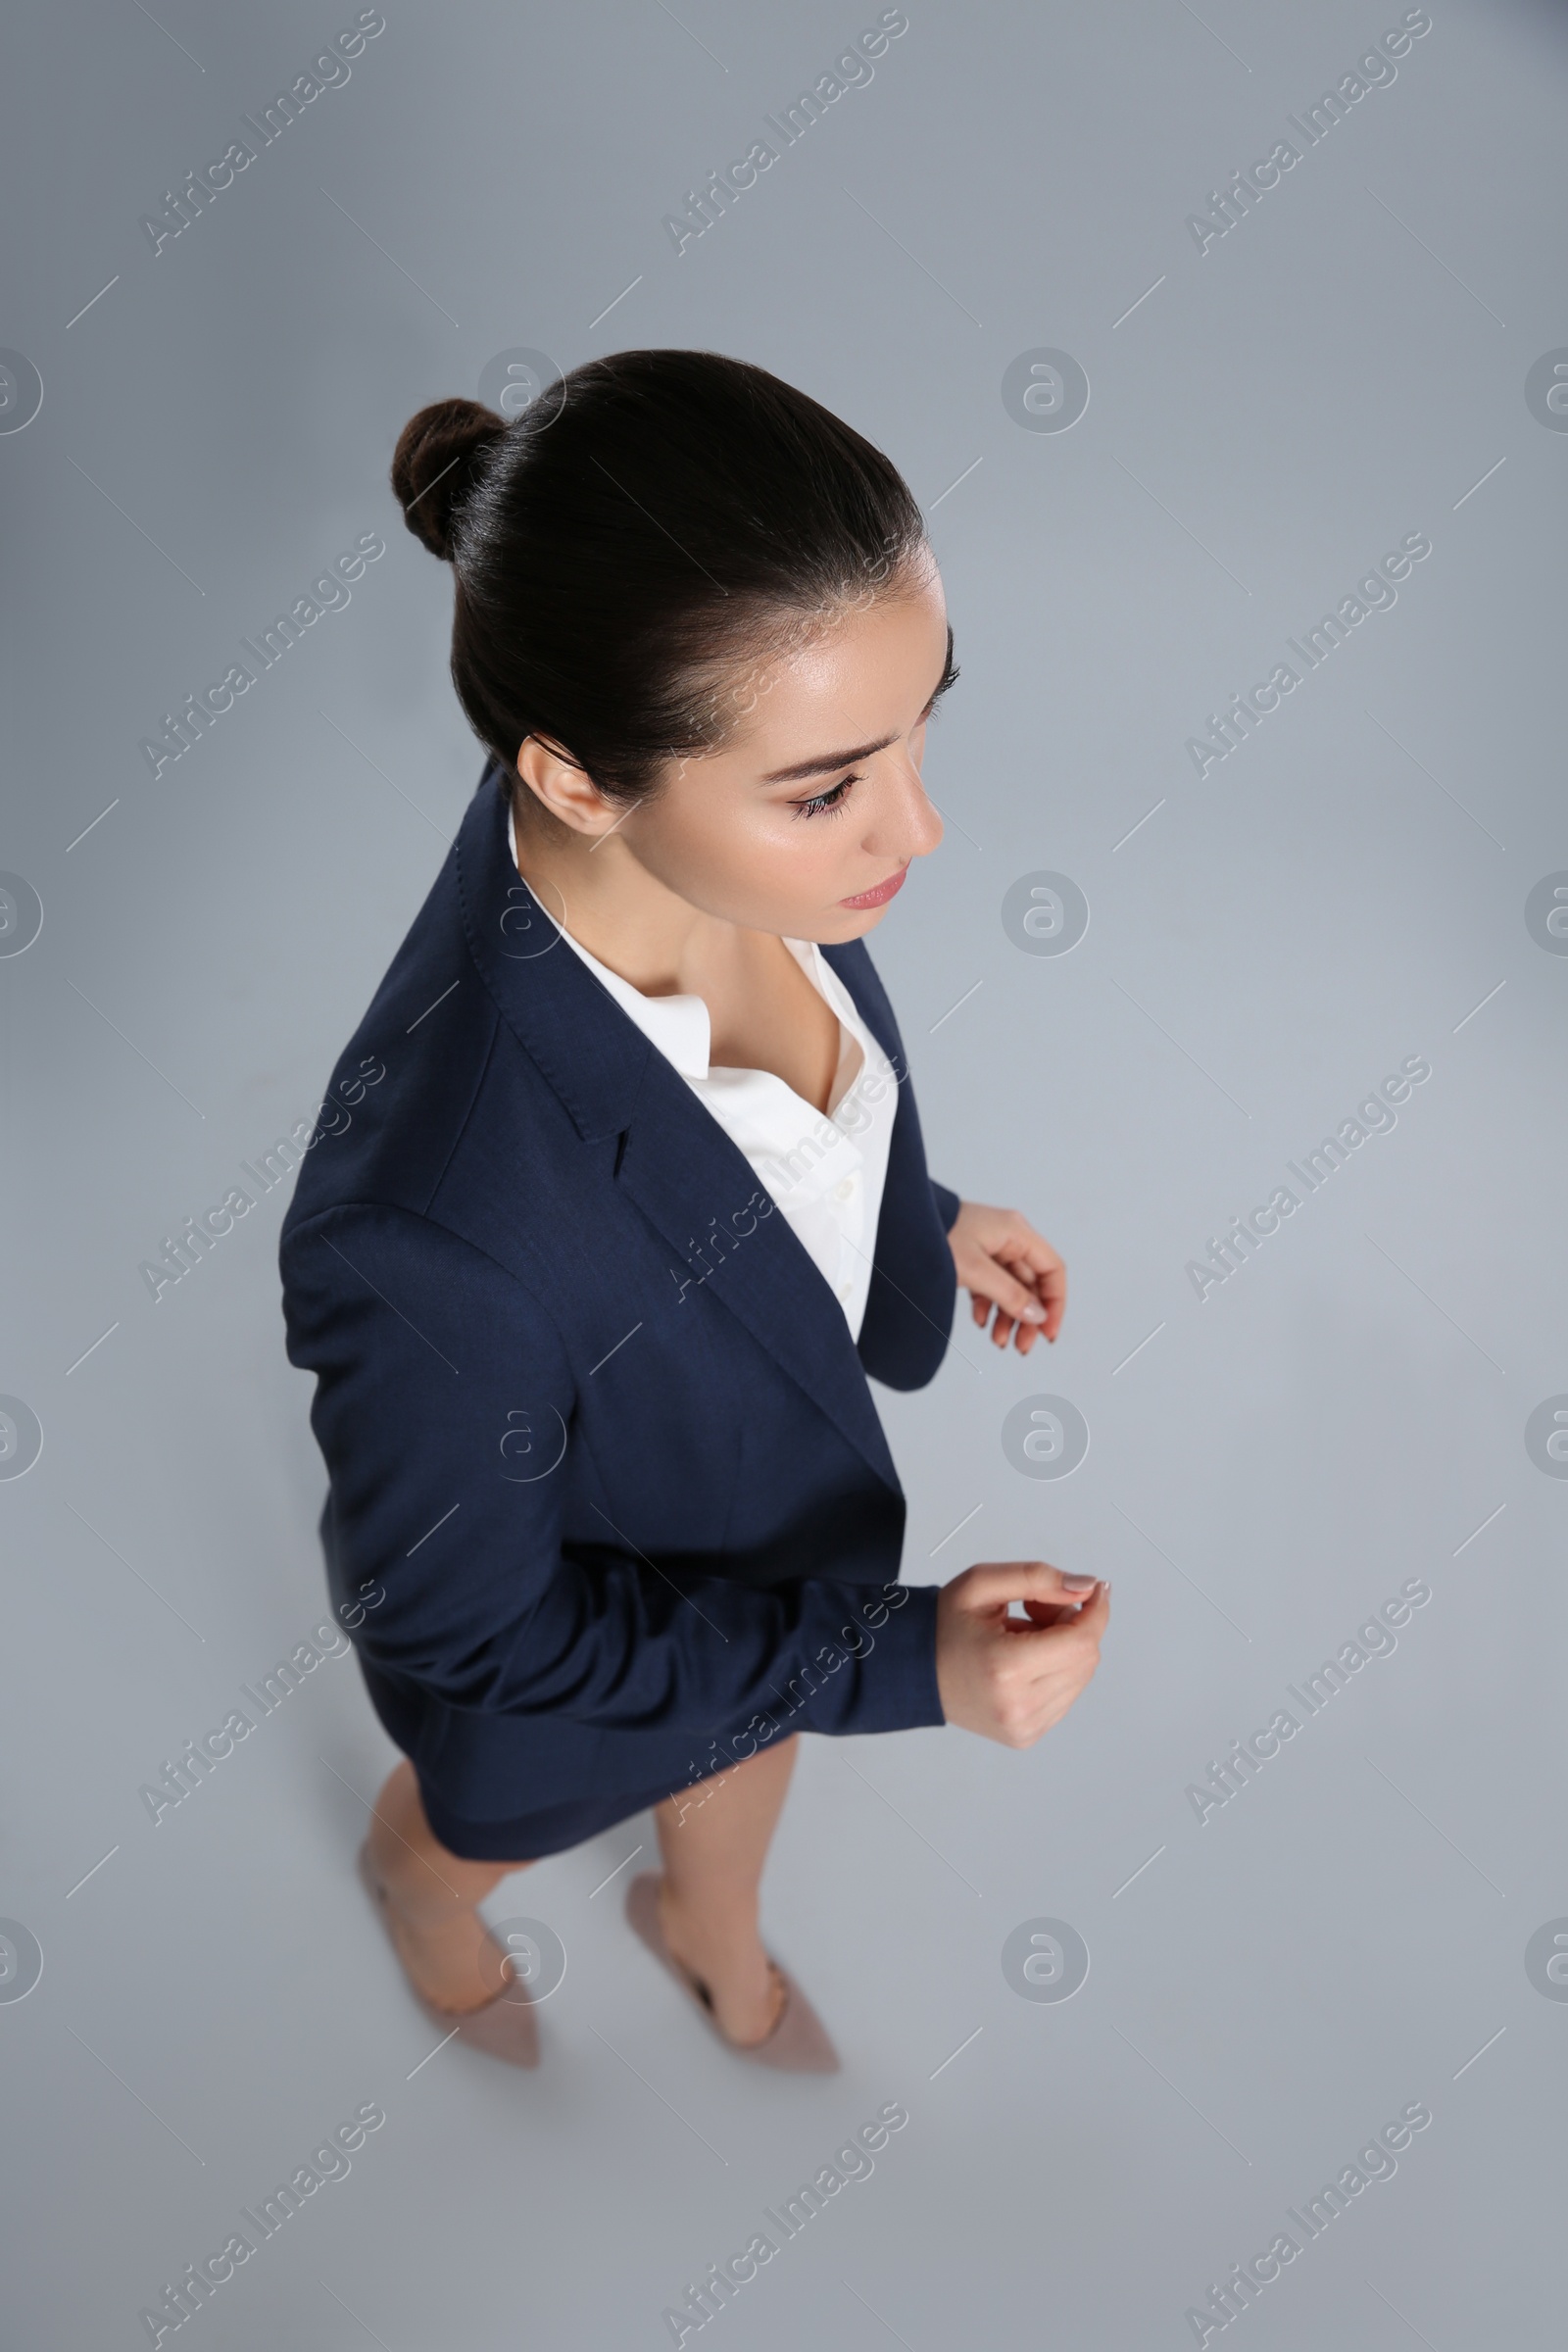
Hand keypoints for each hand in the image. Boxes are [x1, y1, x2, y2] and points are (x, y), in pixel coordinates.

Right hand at [935, 1561, 1108, 1746]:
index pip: (1081, 1641)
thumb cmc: (944, 1625)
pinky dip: (1056, 1671)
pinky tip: (1024, 1659)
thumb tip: (1087, 1586)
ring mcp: (1024, 1727)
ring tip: (1024, 1635)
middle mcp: (1017, 1706)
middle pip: (1086, 1658)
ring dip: (1065, 1648)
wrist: (915, 1671)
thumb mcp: (982, 1584)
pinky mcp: (1026, 1736)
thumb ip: (1038, 1578)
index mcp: (1005, 1668)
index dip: (1096, 1610)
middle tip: (1036, 1608)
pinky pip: (1066, 1695)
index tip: (1095, 1588)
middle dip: (1073, 1625)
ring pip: (1080, 1677)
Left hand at [947, 1199, 1064, 1352]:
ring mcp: (990, 1246)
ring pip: (1011, 1287)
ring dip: (1008, 1316)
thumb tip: (1038, 1317)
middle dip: (1028, 1318)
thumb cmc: (933, 1236)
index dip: (1055, 1304)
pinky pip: (990, 1285)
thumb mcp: (974, 1270)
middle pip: (1032, 1283)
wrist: (895, 1222)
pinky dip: (989, 1305)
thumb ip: (1009, 1294)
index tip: (1048, 1334)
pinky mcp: (972, 1255)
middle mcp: (1008, 1238)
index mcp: (1016, 1233)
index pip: (1052, 1270)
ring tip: (998, 1342)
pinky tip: (980, 1322)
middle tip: (1022, 1348)